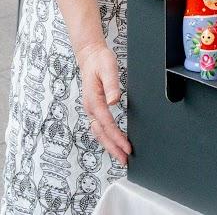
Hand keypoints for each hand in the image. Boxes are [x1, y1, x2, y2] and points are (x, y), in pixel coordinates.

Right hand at [78, 42, 130, 164]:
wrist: (90, 55)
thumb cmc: (99, 61)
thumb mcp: (108, 68)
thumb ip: (112, 84)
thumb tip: (114, 101)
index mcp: (93, 100)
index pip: (106, 124)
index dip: (117, 137)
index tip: (127, 147)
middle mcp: (90, 107)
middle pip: (100, 134)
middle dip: (112, 148)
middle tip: (124, 160)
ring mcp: (91, 109)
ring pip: (98, 133)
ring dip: (109, 145)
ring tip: (120, 156)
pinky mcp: (94, 108)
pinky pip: (99, 127)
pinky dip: (106, 137)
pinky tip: (113, 142)